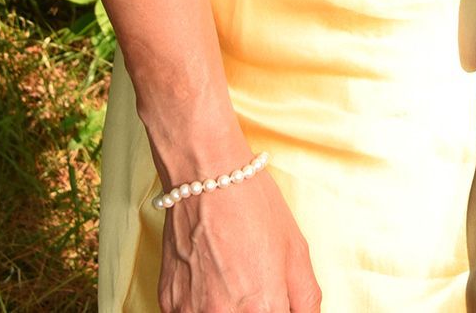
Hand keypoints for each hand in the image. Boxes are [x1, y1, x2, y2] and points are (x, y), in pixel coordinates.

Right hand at [158, 167, 320, 311]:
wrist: (207, 176)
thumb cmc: (253, 206)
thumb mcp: (297, 251)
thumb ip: (306, 301)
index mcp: (262, 308)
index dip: (278, 311)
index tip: (275, 302)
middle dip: (254, 311)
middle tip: (253, 286)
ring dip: (227, 310)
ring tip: (232, 279)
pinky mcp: (169, 303)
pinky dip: (202, 305)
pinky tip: (210, 277)